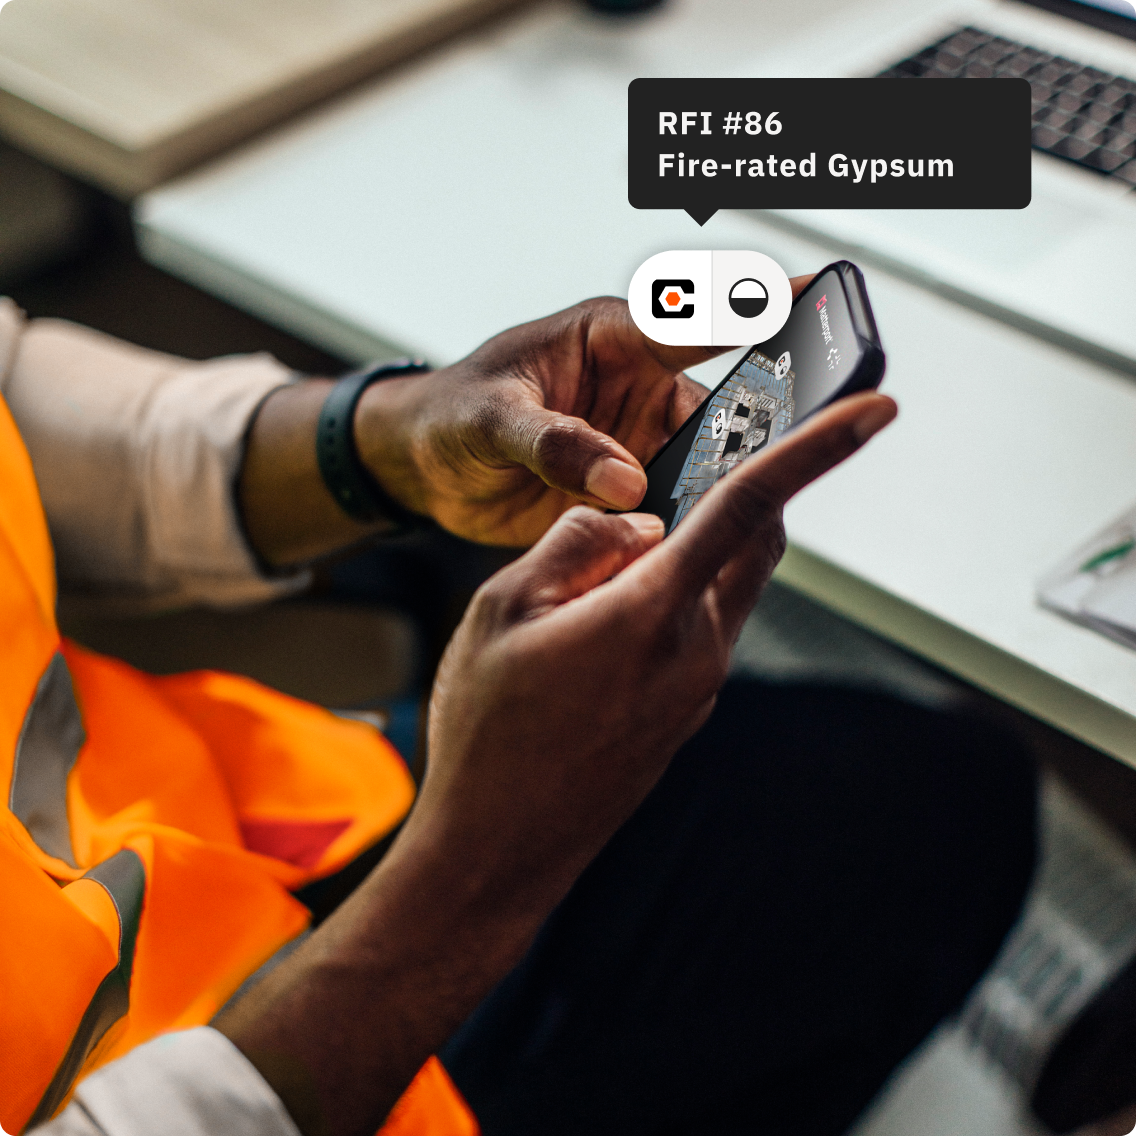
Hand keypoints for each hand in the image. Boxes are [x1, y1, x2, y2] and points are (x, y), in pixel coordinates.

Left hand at [354, 281, 813, 546]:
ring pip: (706, 459)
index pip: (692, 316)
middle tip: (784, 456)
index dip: (754, 303)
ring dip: (718, 487)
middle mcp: (636, 385)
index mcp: (608, 338)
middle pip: (718, 404)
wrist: (423, 466)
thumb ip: (555, 443)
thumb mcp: (491, 420)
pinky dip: (687, 522)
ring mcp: (636, 438)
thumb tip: (624, 480)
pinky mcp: (627, 486)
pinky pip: (675, 501)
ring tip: (737, 516)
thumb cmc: (450, 415)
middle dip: (754, 429)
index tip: (813, 290)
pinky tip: (695, 543)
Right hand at [416, 388, 896, 899]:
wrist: (498, 849)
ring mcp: (698, 689)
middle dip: (732, 496)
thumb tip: (633, 524)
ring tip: (588, 582)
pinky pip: (696, 630)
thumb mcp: (503, 608)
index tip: (875, 409)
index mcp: (653, 612)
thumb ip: (577, 542)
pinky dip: (668, 600)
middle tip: (677, 479)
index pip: (749, 506)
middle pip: (749, 542)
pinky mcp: (685, 713)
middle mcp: (697, 650)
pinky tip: (593, 628)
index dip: (817, 448)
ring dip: (683, 556)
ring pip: (719, 586)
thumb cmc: (488, 733)